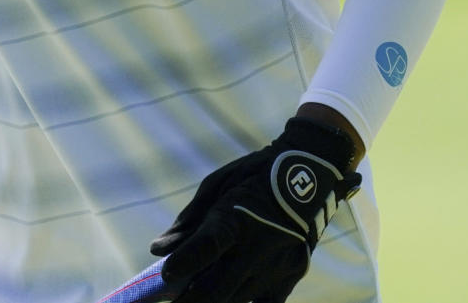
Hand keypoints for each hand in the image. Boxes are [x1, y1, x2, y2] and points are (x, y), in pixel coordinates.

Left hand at [150, 118, 360, 302]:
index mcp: (236, 217)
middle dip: (188, 302)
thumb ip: (188, 221)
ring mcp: (275, 268)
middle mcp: (256, 247)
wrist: (309, 176)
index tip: (165, 273)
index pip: (208, 245)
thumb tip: (158, 250)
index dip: (185, 261)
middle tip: (172, 302)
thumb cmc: (253, 178)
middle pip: (217, 290)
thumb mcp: (217, 186)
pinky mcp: (290, 278)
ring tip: (196, 297)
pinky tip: (233, 298)